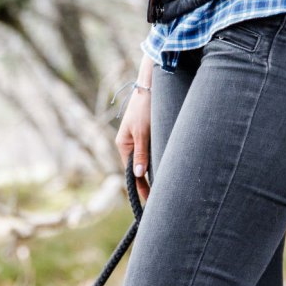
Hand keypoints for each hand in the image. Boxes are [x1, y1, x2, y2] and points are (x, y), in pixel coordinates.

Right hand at [115, 63, 153, 200]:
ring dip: (151, 174)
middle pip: (137, 170)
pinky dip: (155, 163)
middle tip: (158, 200)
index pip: (131, 172)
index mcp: (123, 145)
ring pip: (144, 162)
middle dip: (146, 184)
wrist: (151, 85)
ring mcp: (137, 140)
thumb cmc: (145, 106)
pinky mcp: (146, 135)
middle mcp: (128, 144)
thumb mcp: (143, 132)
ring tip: (161, 190)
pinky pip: (149, 154)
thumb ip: (141, 153)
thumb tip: (138, 175)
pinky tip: (162, 171)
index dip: (140, 187)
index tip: (150, 200)